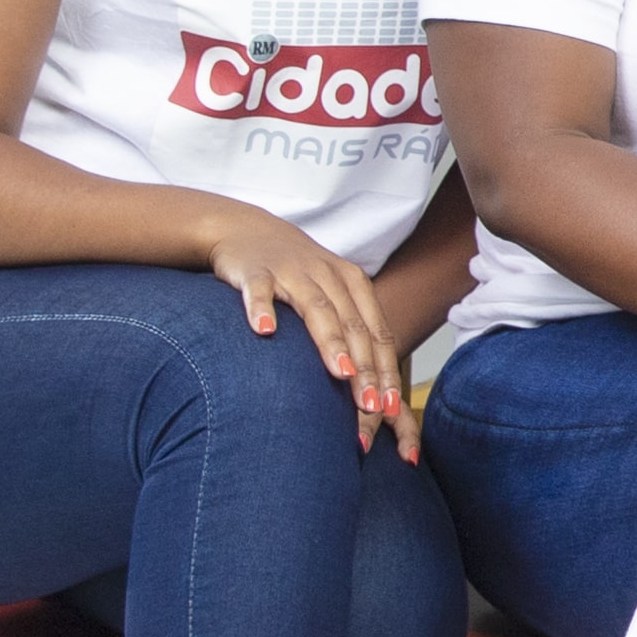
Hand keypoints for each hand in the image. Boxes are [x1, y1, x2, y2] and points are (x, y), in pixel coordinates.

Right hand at [196, 209, 424, 449]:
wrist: (246, 229)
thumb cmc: (295, 272)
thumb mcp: (330, 294)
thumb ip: (350, 331)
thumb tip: (371, 385)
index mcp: (352, 283)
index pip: (376, 331)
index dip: (385, 369)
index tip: (390, 407)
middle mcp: (327, 275)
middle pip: (353, 325)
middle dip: (365, 367)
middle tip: (372, 406)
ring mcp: (291, 271)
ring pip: (316, 309)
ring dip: (330, 342)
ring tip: (342, 373)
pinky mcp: (255, 270)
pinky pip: (259, 290)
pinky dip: (262, 309)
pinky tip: (265, 331)